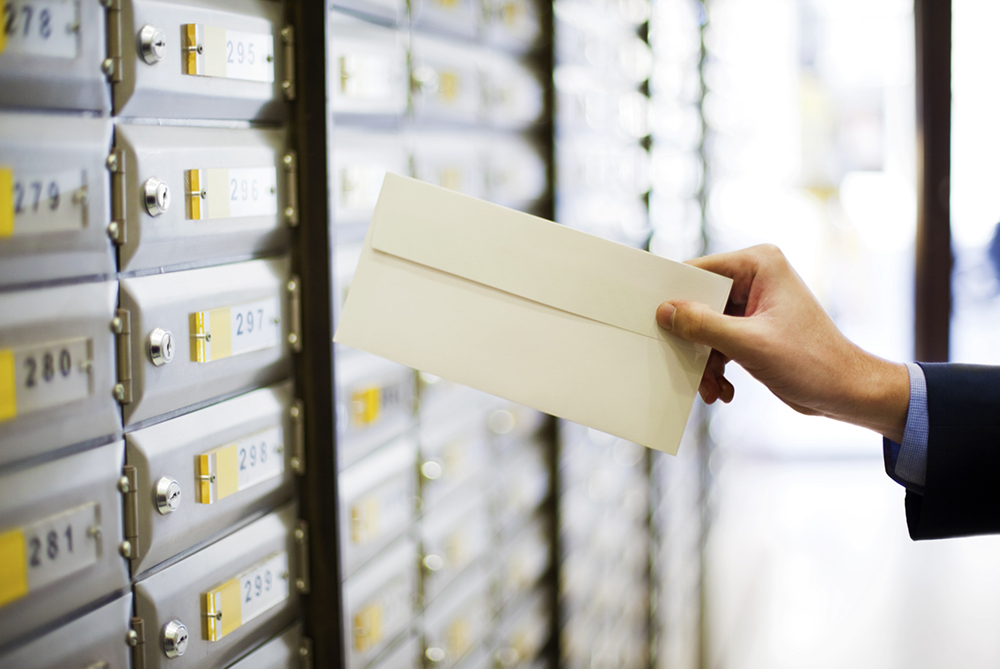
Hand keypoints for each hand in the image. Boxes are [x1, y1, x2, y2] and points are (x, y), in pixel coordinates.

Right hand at [656, 244, 909, 442]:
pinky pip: (717, 342)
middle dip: (692, 340)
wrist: (847, 392)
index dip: (674, 296)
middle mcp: (755, 277)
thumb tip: (664, 311)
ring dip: (703, 361)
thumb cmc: (813, 362)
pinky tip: (724, 390)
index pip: (699, 271)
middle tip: (686, 366)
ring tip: (711, 388)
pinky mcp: (752, 327)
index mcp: (759, 264)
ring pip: (704, 327)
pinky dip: (715, 367)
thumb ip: (703, 325)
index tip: (653, 321)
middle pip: (698, 301)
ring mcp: (753, 303)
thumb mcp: (750, 344)